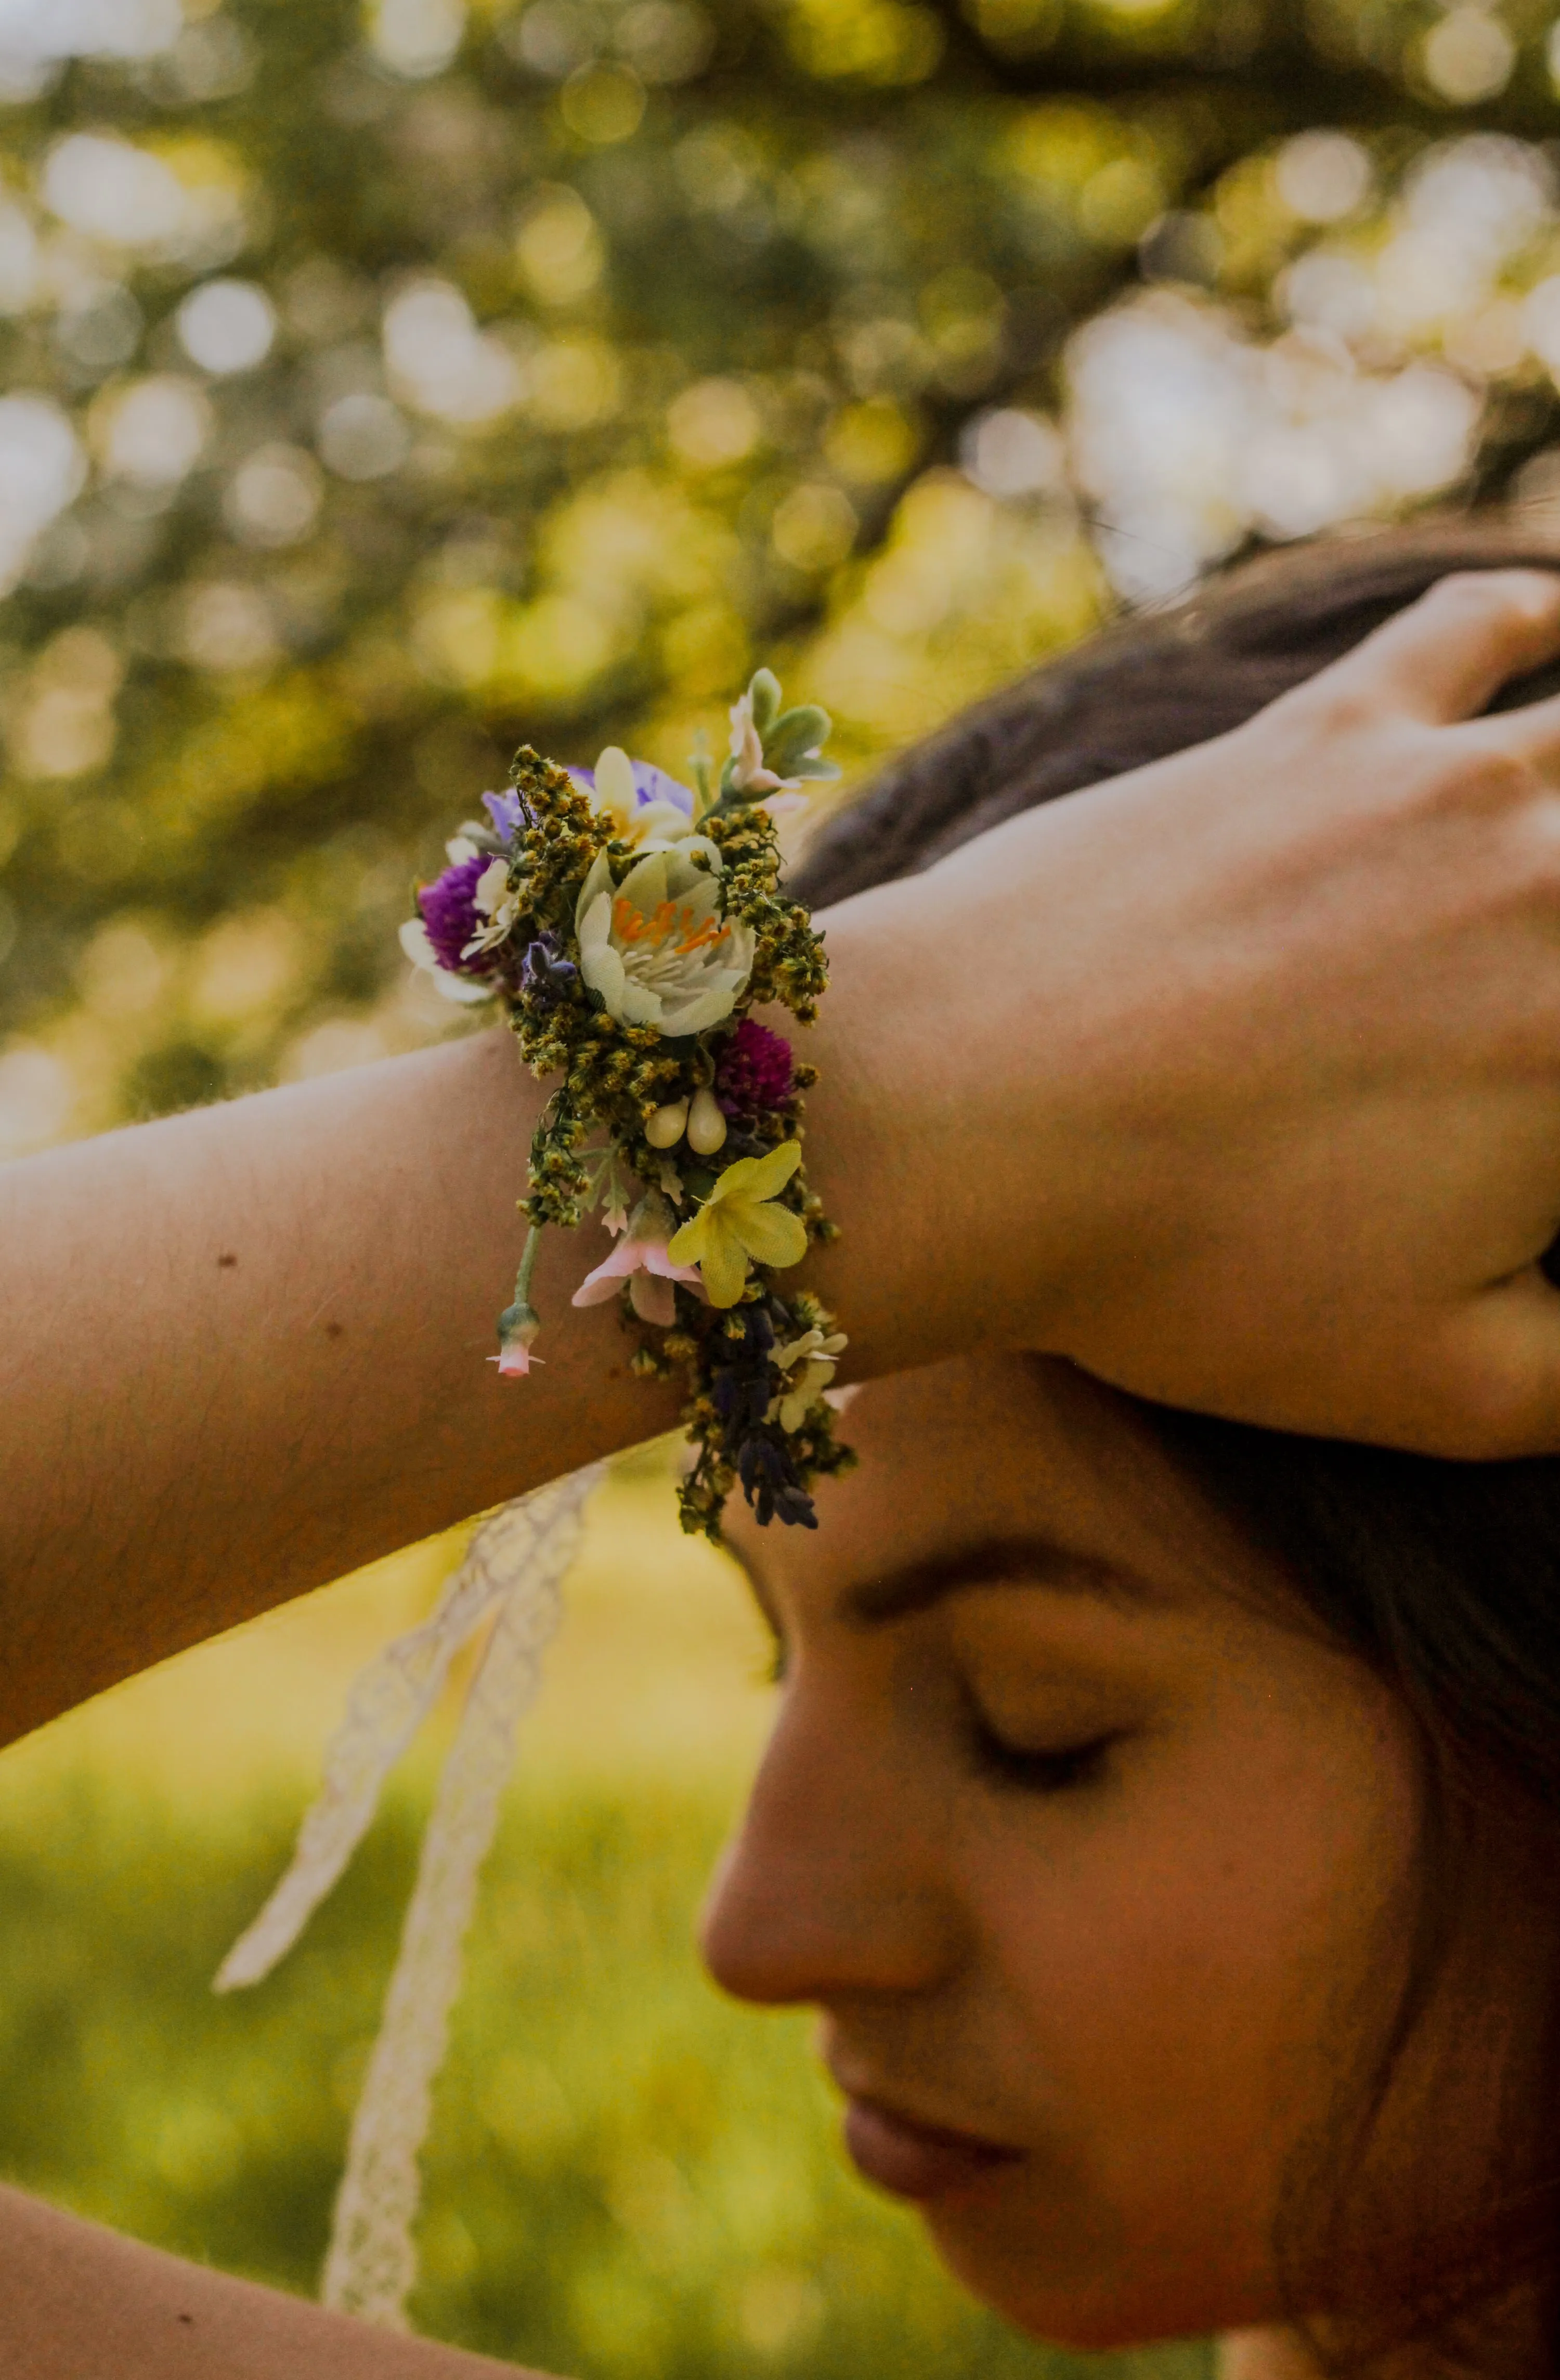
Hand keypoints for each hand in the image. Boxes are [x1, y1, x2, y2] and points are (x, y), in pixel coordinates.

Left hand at [813, 570, 1559, 1456]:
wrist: (969, 1117)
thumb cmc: (1196, 1268)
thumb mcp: (1443, 1387)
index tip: (1551, 1133)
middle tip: (1545, 999)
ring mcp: (1451, 789)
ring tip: (1556, 843)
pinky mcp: (1324, 729)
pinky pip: (1464, 630)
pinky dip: (1528, 611)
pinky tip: (1551, 611)